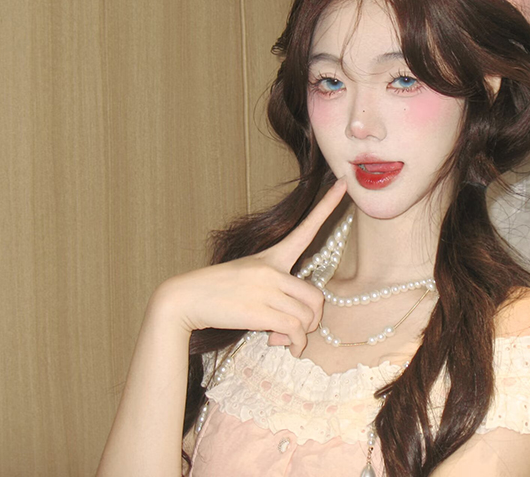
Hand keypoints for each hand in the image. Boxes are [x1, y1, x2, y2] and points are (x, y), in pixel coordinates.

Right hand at [153, 179, 346, 355]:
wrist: (186, 299)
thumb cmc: (218, 291)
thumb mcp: (248, 276)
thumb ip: (277, 291)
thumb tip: (294, 326)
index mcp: (272, 255)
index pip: (306, 228)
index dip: (328, 205)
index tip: (344, 183)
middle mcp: (273, 269)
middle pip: (317, 297)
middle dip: (313, 320)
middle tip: (296, 330)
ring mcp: (267, 289)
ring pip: (307, 317)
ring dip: (301, 335)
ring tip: (283, 338)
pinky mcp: (260, 311)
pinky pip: (294, 330)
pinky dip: (296, 345)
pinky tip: (286, 347)